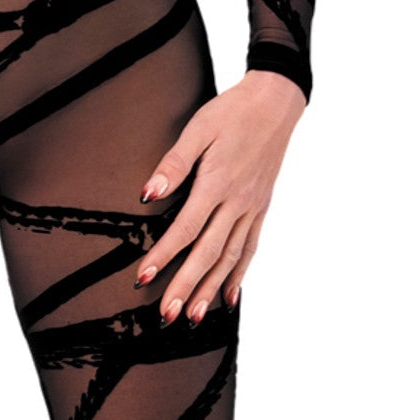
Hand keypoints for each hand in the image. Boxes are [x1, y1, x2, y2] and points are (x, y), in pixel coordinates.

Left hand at [135, 72, 306, 322]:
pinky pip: (250, 248)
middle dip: (185, 286)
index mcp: (218, 183)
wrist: (275, 103)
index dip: (163, 256)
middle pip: (208, 253)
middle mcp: (237, 202)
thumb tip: (148, 194)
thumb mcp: (198, 128)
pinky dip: (240, 275)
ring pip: (230, 257)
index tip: (143, 278)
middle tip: (166, 315)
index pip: (185, 229)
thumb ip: (174, 163)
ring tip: (192, 317)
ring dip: (210, 289)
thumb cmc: (231, 112)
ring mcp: (252, 208)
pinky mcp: (261, 208)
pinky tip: (229, 298)